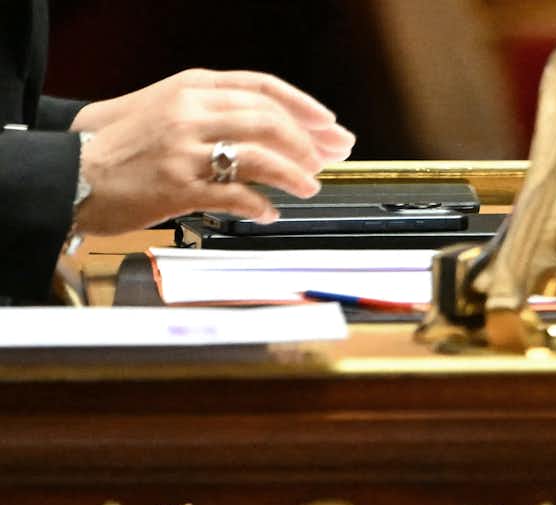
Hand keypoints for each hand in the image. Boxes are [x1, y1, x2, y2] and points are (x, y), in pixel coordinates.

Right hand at [68, 70, 354, 233]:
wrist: (73, 171)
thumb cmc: (118, 144)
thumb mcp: (163, 108)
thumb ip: (210, 111)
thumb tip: (268, 128)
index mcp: (190, 88)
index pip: (262, 88)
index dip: (304, 108)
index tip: (331, 125)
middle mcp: (190, 112)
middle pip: (269, 120)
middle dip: (310, 142)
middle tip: (329, 160)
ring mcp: (185, 149)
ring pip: (260, 156)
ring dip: (295, 174)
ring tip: (309, 187)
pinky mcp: (179, 186)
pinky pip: (237, 196)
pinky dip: (261, 206)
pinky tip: (270, 213)